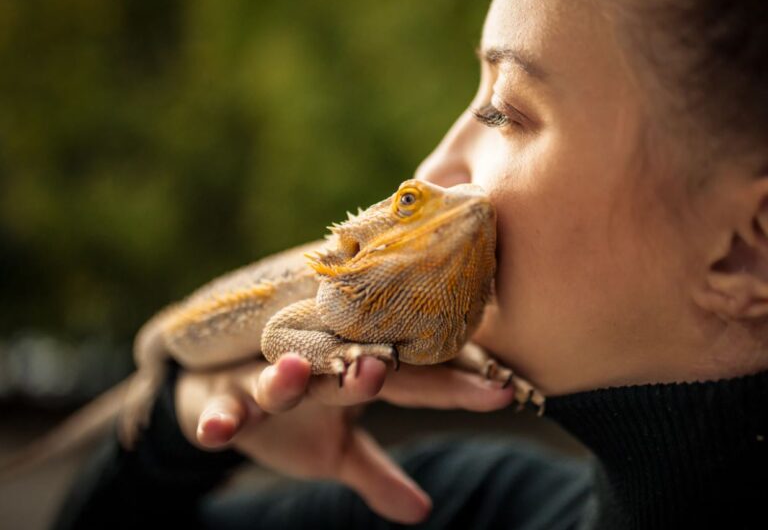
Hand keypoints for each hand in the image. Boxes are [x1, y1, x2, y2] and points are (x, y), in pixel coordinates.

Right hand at [175, 354, 516, 523]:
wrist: (214, 398)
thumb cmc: (289, 419)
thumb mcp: (334, 451)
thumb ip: (376, 474)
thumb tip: (422, 511)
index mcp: (350, 378)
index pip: (409, 379)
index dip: (453, 387)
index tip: (504, 392)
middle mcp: (314, 370)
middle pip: (344, 367)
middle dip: (366, 369)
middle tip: (386, 365)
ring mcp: (263, 381)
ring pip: (276, 378)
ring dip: (285, 378)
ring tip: (293, 372)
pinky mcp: (222, 399)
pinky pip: (220, 409)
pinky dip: (218, 418)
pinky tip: (215, 432)